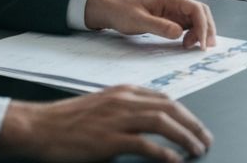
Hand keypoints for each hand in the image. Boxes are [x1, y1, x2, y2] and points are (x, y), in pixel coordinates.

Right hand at [0, 85, 211, 161]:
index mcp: (124, 91)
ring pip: (162, 122)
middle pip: (169, 107)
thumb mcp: (102, 106)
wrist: (41, 126)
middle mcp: (125, 100)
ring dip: (185, 136)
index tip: (196, 125)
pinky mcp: (109, 139)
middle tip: (205, 139)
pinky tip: (174, 161)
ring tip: (197, 149)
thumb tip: (147, 123)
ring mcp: (117, 119)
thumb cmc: (68, 120)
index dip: (184, 112)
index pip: (164, 98)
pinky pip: (144, 144)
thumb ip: (125, 110)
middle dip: (192, 123)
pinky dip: (163, 153)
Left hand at [84, 0, 215, 48]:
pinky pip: (189, 27)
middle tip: (205, 48)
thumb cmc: (124, 11)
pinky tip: (187, 45)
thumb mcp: (139, 20)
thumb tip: (179, 33)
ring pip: (197, 20)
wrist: (112, 9)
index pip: (196, 10)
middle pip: (202, 13)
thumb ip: (159, 26)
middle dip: (207, 30)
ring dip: (201, 33)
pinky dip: (193, 35)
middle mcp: (177, 3)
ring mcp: (176, 11)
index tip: (201, 44)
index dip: (203, 26)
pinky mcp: (172, 20)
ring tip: (192, 48)